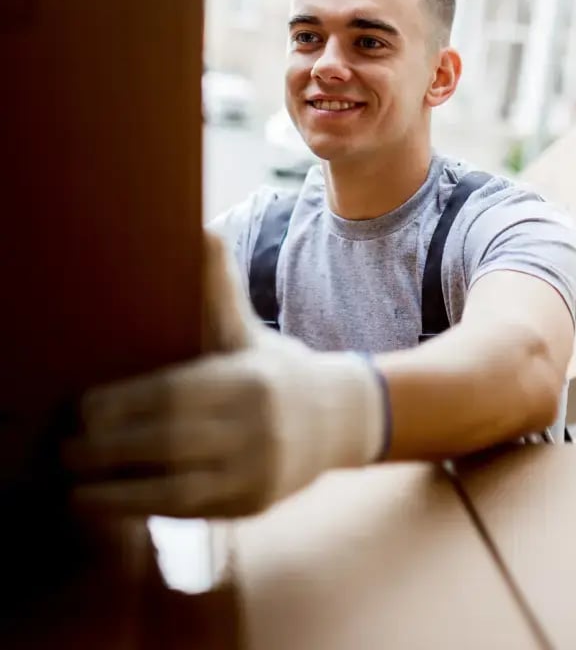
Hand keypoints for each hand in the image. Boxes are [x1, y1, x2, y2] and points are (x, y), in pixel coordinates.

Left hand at [62, 236, 387, 517]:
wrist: (340, 417)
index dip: (120, 405)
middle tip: (65, 448)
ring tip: (75, 491)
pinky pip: (191, 513)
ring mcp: (256, 471)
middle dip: (106, 451)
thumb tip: (201, 231)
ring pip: (174, 490)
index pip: (172, 394)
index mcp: (246, 379)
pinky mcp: (253, 505)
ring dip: (116, 494)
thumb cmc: (276, 370)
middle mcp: (254, 426)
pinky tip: (116, 504)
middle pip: (166, 443)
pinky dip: (148, 510)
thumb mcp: (248, 330)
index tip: (82, 408)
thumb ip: (219, 290)